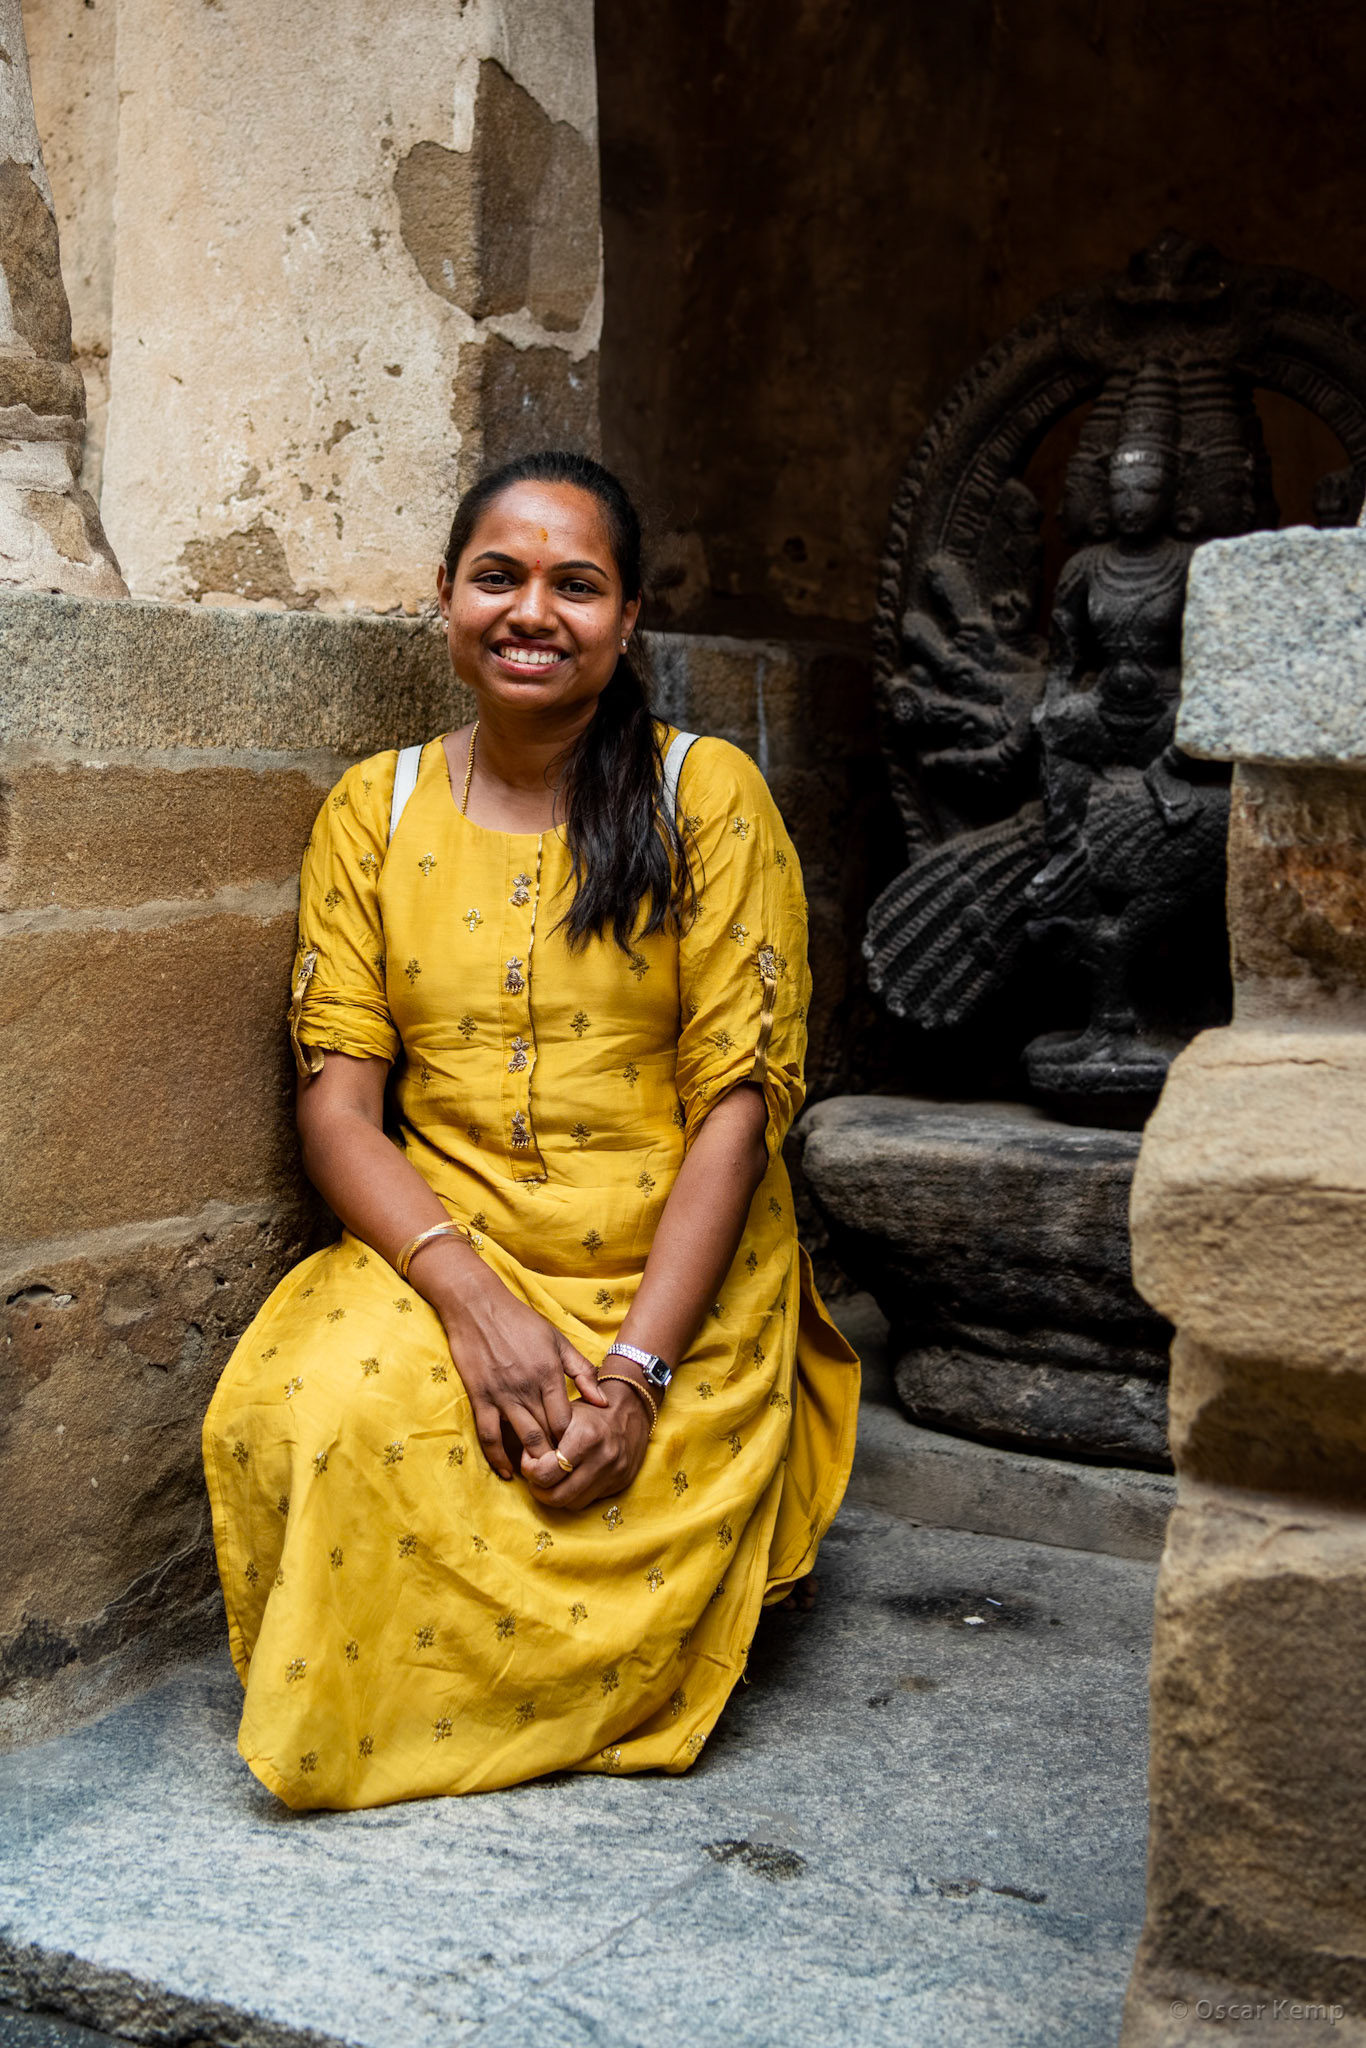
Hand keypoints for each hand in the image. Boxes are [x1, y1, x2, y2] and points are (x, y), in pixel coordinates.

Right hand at [436, 1270, 605, 1479]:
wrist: (478, 1306)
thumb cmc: (521, 1322)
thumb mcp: (557, 1340)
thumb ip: (581, 1371)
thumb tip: (603, 1401)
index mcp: (549, 1374)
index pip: (566, 1420)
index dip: (573, 1440)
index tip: (578, 1452)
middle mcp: (527, 1387)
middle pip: (546, 1433)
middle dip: (556, 1455)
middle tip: (563, 1472)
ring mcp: (502, 1394)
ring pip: (521, 1437)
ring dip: (532, 1460)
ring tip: (542, 1476)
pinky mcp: (479, 1397)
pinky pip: (488, 1435)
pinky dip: (497, 1458)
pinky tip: (507, 1472)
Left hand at [524, 1376, 653, 1509]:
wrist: (631, 1408)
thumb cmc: (589, 1410)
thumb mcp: (563, 1412)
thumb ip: (543, 1436)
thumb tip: (526, 1461)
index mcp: (585, 1437)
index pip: (545, 1474)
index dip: (529, 1470)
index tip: (529, 1459)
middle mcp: (602, 1458)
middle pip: (557, 1497)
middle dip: (540, 1490)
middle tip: (535, 1476)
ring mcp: (614, 1473)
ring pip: (573, 1504)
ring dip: (557, 1494)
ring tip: (553, 1478)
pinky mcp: (621, 1482)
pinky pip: (590, 1500)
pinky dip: (576, 1493)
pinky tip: (572, 1478)